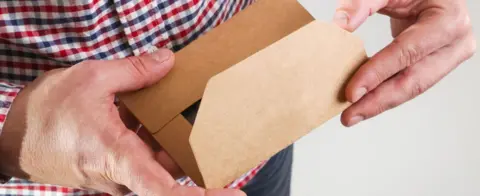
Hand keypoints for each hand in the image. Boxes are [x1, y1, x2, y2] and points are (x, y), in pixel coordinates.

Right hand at [0, 49, 244, 195]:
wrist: (13, 139)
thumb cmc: (46, 113)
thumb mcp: (91, 79)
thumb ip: (135, 71)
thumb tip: (167, 61)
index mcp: (116, 156)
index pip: (163, 190)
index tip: (231, 195)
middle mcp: (119, 175)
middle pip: (169, 174)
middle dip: (194, 158)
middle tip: (220, 145)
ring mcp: (115, 177)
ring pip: (156, 166)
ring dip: (170, 146)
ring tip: (184, 119)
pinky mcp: (112, 172)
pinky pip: (142, 161)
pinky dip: (152, 143)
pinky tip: (151, 118)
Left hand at [333, 0, 476, 125]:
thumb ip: (363, 3)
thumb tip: (339, 26)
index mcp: (448, 21)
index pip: (407, 53)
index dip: (378, 74)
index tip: (352, 91)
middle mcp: (455, 43)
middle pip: (412, 81)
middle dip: (377, 101)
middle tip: (348, 115)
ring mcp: (448, 57)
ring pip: (412, 88)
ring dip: (380, 103)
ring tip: (353, 114)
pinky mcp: (436, 65)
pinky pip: (409, 83)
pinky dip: (385, 93)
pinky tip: (365, 102)